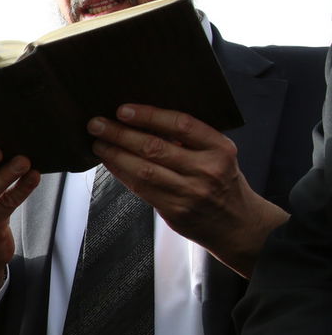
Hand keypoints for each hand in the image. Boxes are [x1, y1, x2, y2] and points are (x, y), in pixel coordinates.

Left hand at [89, 105, 286, 275]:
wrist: (238, 225)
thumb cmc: (222, 182)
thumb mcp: (218, 155)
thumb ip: (190, 139)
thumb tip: (143, 119)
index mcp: (220, 148)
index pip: (181, 125)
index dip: (149, 115)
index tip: (123, 110)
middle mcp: (207, 169)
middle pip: (155, 147)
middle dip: (121, 134)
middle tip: (96, 124)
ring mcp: (190, 192)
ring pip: (144, 169)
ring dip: (115, 154)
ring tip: (98, 143)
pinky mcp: (175, 211)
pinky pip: (141, 188)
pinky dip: (121, 173)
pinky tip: (110, 162)